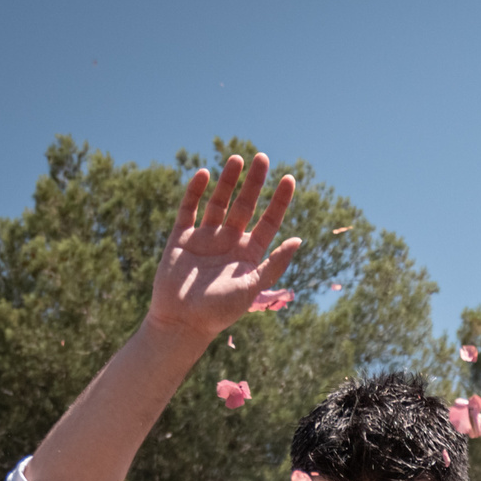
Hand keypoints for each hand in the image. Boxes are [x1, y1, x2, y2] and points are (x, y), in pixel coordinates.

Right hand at [147, 154, 303, 343]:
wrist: (182, 322)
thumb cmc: (220, 311)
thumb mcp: (252, 287)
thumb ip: (274, 263)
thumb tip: (299, 239)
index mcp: (250, 254)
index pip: (268, 221)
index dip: (279, 201)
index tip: (289, 178)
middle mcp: (229, 242)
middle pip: (245, 206)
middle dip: (254, 183)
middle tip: (262, 158)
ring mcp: (205, 238)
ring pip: (218, 202)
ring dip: (228, 181)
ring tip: (237, 159)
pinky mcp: (181, 237)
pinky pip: (188, 209)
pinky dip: (195, 192)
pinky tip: (204, 173)